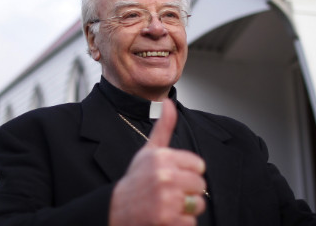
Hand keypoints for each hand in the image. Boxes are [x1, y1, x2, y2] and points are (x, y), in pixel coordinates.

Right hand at [109, 99, 206, 225]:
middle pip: (200, 185)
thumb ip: (163, 127)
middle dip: (188, 191)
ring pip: (197, 204)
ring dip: (186, 208)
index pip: (199, 165)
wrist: (116, 209)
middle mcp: (164, 176)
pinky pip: (190, 222)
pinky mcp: (166, 219)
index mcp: (162, 158)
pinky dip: (180, 223)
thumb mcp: (148, 152)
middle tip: (170, 193)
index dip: (188, 173)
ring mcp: (166, 199)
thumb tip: (169, 102)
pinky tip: (165, 217)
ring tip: (168, 205)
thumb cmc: (136, 180)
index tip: (174, 177)